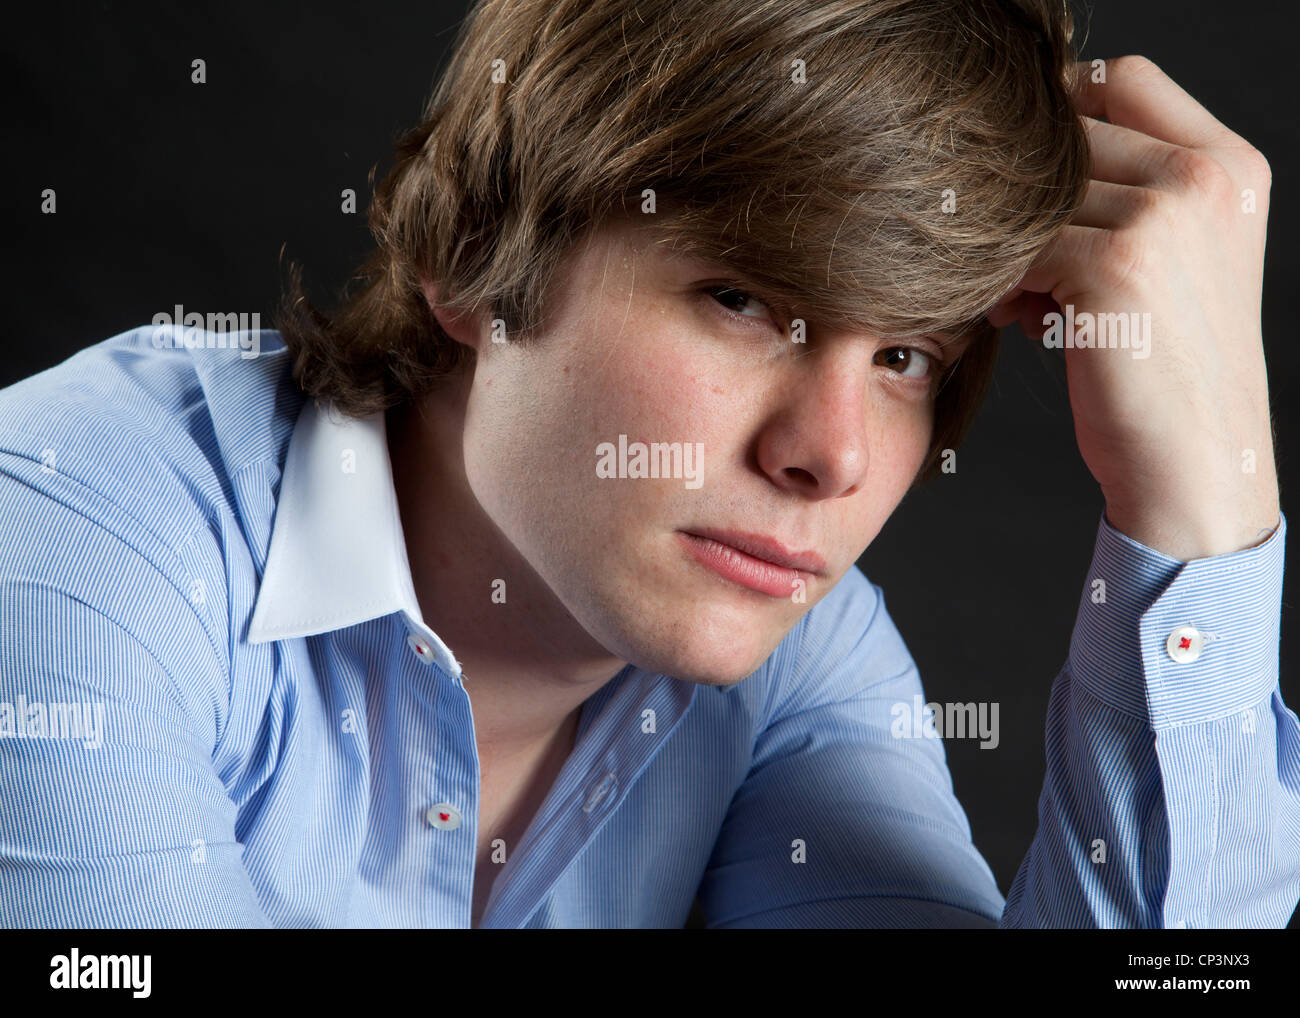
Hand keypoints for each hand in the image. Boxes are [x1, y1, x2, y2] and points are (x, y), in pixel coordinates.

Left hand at [986, 56, 1278, 560]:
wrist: (1196, 462)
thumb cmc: (1167, 369)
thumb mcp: (1169, 263)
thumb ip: (1122, 197)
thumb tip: (1022, 163)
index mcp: (1229, 165)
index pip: (1123, 79)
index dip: (1059, 117)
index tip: (1024, 178)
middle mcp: (1204, 177)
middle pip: (1064, 139)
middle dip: (1026, 200)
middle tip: (1019, 267)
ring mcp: (1164, 216)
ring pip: (1032, 199)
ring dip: (1008, 246)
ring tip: (1025, 304)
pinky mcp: (1116, 265)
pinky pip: (1017, 250)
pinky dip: (1002, 284)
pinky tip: (1021, 323)